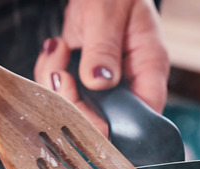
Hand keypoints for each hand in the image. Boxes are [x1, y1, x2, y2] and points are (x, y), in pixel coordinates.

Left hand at [34, 0, 168, 133]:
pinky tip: (57, 48)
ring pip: (79, 110)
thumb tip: (99, 82)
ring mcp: (106, 84)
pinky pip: (64, 92)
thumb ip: (104, 47)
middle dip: (74, 103)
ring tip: (57, 49)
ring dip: (56, 85)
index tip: (83, 106)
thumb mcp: (109, 12)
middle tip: (62, 75)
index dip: (112, 125)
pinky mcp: (85, 78)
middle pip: (106, 121)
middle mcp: (130, 83)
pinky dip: (50, 74)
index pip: (142, 117)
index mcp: (150, 70)